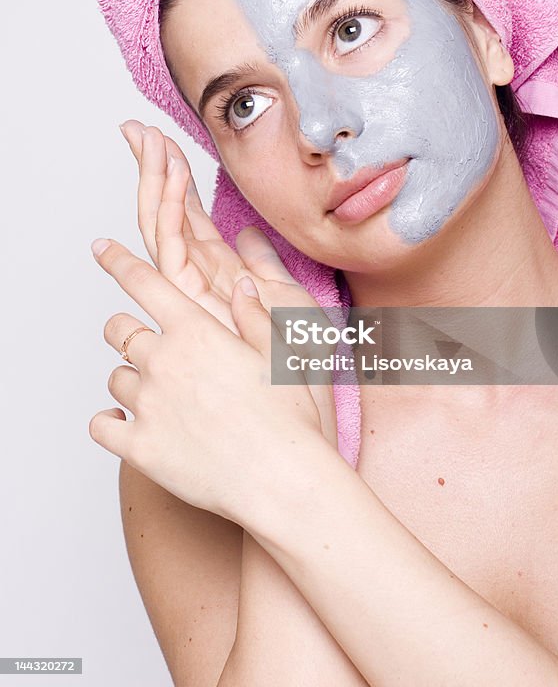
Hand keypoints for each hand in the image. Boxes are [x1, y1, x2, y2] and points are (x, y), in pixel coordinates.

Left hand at [88, 237, 328, 525]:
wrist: (280, 479)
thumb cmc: (288, 417)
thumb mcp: (279, 353)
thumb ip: (253, 315)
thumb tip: (242, 284)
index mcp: (196, 331)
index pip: (143, 282)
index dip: (117, 260)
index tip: (100, 248)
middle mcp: (163, 362)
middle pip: (119, 330)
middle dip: (127, 331)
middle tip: (146, 346)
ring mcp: (147, 405)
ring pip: (114, 377)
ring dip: (129, 379)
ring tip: (158, 396)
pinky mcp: (139, 447)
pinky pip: (102, 425)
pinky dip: (109, 421)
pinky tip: (123, 423)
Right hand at [118, 120, 337, 444]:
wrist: (294, 426)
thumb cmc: (294, 378)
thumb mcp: (290, 307)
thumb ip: (266, 267)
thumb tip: (251, 235)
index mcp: (222, 279)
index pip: (193, 219)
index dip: (178, 180)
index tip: (166, 142)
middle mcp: (202, 285)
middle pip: (169, 217)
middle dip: (153, 171)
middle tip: (139, 129)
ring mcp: (195, 297)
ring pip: (165, 229)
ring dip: (156, 182)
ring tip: (149, 140)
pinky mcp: (196, 308)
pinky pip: (175, 254)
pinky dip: (172, 212)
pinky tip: (170, 180)